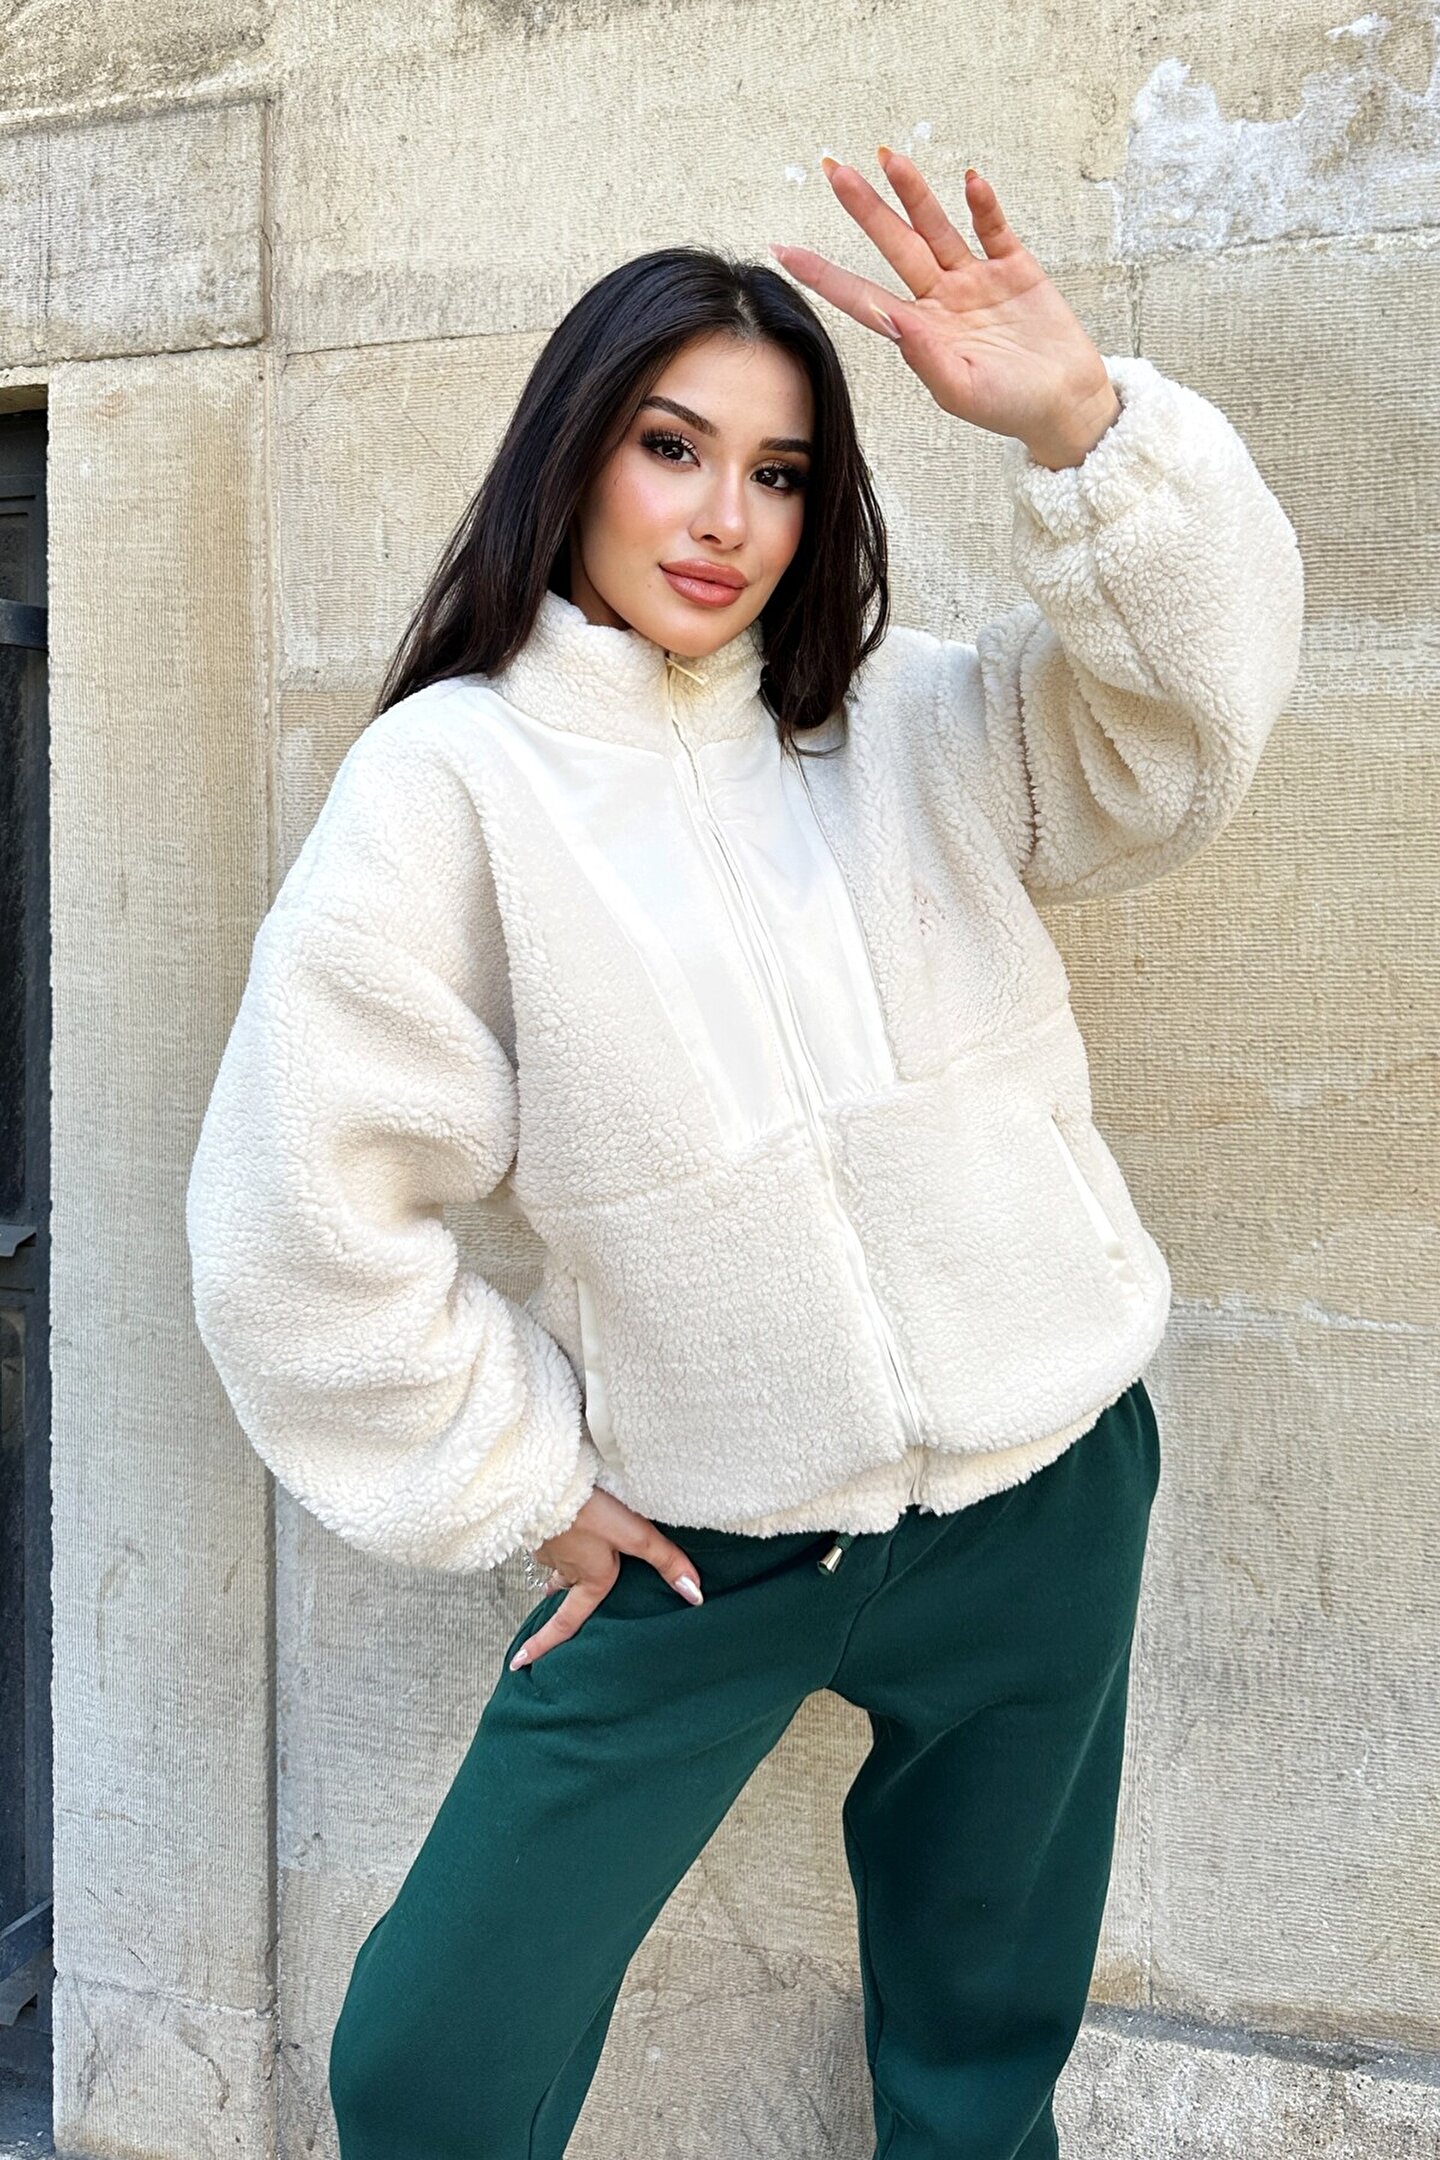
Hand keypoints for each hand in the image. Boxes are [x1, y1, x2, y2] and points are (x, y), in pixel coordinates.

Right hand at [510, 1488, 704, 1669]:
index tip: (522, 1662)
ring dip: (558, 1564)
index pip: (565, 1621)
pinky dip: (552, 1537)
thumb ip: (664, 1561)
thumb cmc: (589, 1512)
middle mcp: (564, 1566)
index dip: (545, 1644)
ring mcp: (548, 1544)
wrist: (547, 1482)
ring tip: (562, 1562)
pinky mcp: (539, 1521)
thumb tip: (694, 1595)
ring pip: (554, 1561)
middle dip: (559, 1596)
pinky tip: (557, 1524)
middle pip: (562, 1587)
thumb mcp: (634, 1537)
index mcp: (588, 1577)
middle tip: (553, 1601)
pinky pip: (547, 1537)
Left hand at [770, 152, 1121, 470]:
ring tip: (891, 159)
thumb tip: (888, 317)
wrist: (1067, 404)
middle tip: (836, 172)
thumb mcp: (961, 389)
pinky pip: (993, 229)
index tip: (784, 251)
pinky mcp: (1014, 268)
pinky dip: (982, 206)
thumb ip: (924, 355)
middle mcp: (940, 300)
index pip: (862, 296)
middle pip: (895, 246)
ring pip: (937, 229)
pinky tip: (970, 181)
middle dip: (866, 209)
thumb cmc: (1010, 407)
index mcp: (919, 332)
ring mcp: (975, 280)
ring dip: (915, 195)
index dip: (824, 274)